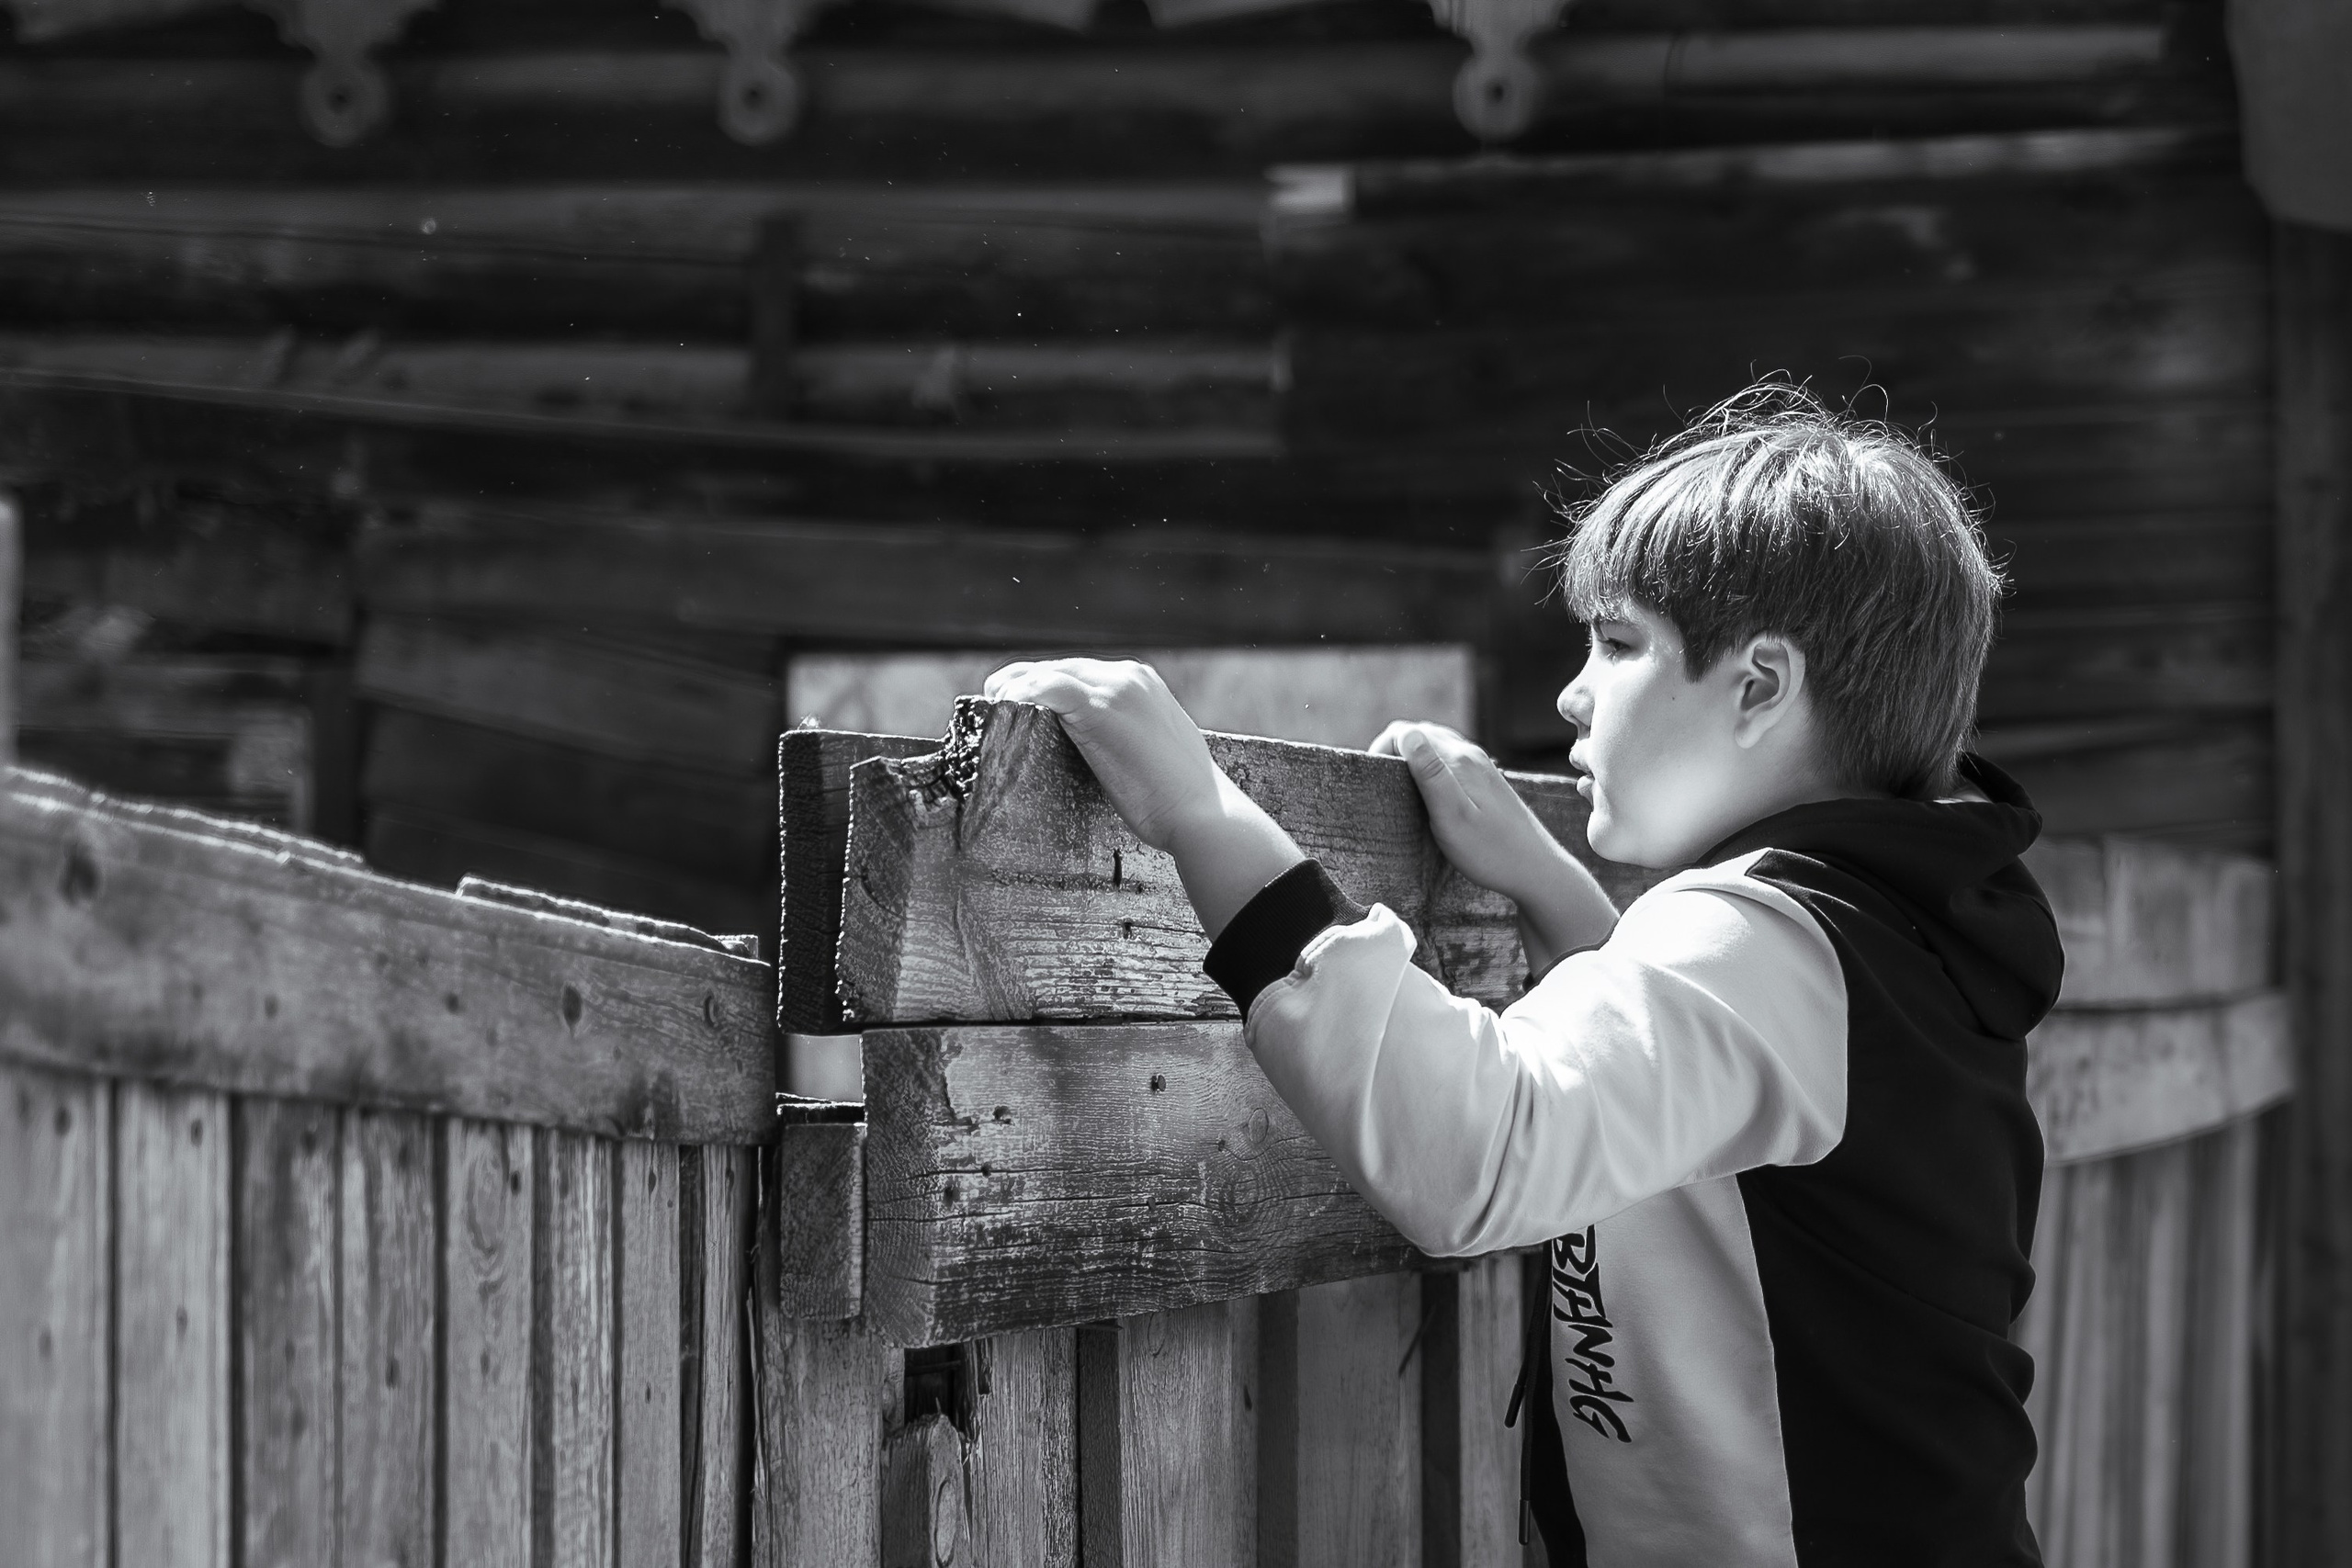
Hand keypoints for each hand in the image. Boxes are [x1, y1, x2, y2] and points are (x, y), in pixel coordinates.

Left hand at [982, 658, 1229, 851]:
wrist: (1201, 814)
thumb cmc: (1181, 797)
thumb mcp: (1159, 750)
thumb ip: (1134, 735)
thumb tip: (1111, 750)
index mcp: (1144, 682)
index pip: (1082, 671)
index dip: (1047, 682)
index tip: (1023, 702)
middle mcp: (1129, 676)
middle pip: (1061, 667)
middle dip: (1026, 680)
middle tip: (997, 700)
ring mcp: (1114, 689)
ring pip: (1049, 672)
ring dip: (1015, 685)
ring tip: (993, 703)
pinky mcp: (1098, 710)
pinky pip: (1045, 688)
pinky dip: (1019, 693)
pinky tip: (1003, 707)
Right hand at [1369, 721, 1616, 969]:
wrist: (1537, 870)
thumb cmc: (1491, 851)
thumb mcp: (1452, 817)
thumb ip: (1430, 774)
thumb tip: (1407, 734)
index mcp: (1459, 759)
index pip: (1405, 731)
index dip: (1382, 749)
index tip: (1377, 782)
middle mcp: (1471, 755)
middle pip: (1420, 734)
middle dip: (1394, 753)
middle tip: (1385, 789)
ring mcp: (1481, 768)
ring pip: (1436, 748)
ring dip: (1413, 760)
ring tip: (1403, 793)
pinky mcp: (1487, 783)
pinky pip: (1450, 763)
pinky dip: (1431, 770)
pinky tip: (1431, 798)